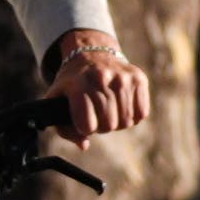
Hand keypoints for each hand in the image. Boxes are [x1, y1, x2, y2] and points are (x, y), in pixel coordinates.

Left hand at [44, 27, 154, 143]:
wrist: (92, 54)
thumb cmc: (73, 84)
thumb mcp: (58, 100)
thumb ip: (64, 128)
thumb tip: (84, 145)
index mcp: (77, 85)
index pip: (87, 126)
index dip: (84, 127)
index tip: (83, 119)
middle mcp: (101, 78)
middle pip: (109, 125)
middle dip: (102, 126)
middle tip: (97, 115)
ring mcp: (122, 77)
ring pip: (126, 121)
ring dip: (117, 122)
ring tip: (109, 110)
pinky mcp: (139, 78)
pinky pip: (141, 113)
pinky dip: (133, 116)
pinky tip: (122, 106)